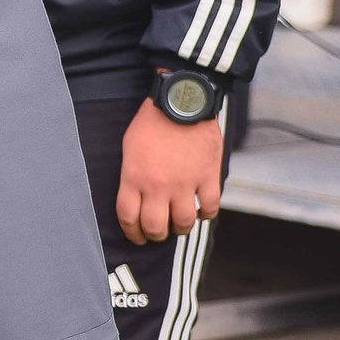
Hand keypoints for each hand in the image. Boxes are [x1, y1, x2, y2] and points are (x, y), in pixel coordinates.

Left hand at [117, 98, 223, 242]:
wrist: (182, 103)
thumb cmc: (152, 122)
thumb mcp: (129, 147)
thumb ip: (131, 175)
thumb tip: (135, 197)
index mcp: (134, 177)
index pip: (128, 217)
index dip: (132, 233)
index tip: (136, 236)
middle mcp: (158, 186)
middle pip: (155, 227)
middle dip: (155, 235)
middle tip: (158, 232)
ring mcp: (185, 183)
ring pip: (184, 223)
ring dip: (181, 228)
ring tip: (179, 224)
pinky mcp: (208, 178)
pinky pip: (210, 208)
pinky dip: (206, 214)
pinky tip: (201, 210)